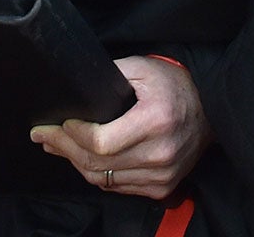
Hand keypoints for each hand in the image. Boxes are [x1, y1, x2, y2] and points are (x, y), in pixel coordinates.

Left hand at [32, 55, 209, 201]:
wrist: (211, 110)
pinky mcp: (162, 186)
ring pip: (103, 179)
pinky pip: (118, 186)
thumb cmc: (174, 84)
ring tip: (55, 146)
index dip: (72, 135)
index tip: (56, 122)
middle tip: (42, 135)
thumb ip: (109, 75)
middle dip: (63, 148)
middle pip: (97, 163)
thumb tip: (73, 88)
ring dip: (75, 163)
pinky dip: (96, 174)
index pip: (101, 142)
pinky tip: (82, 159)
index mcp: (155, 122)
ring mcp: (162, 175)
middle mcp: (160, 154)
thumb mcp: (142, 67)